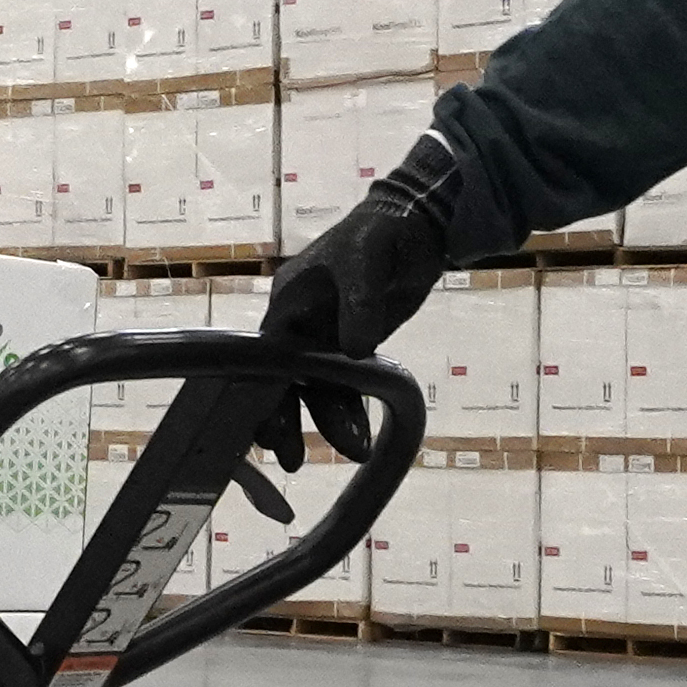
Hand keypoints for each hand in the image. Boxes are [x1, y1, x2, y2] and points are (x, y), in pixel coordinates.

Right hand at [255, 134, 462, 465]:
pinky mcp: (354, 346)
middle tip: (294, 461)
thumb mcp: (367, 258)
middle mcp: (300, 325)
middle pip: (285, 381)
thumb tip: (354, 349)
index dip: (266, 395)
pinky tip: (360, 437)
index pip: (268, 357)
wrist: (420, 226)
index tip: (270, 431)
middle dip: (288, 420)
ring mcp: (327, 338)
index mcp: (290, 302)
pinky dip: (352, 411)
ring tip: (354, 451)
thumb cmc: (383, 232)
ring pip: (319, 389)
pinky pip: (347, 386)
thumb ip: (360, 301)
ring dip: (332, 421)